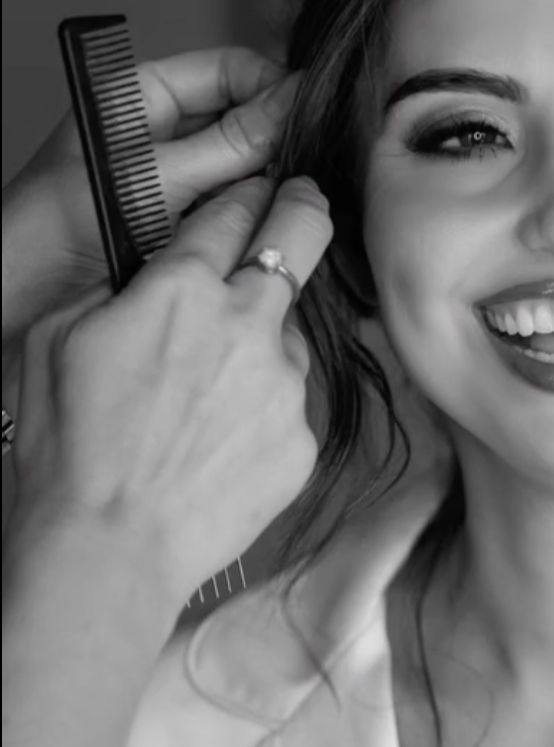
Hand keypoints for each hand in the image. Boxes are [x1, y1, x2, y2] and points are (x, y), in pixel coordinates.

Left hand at [2, 48, 298, 349]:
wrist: (17, 298)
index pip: (232, 71)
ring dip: (269, 181)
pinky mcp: (183, 220)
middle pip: (243, 118)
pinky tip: (275, 225)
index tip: (316, 111)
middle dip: (279, 138)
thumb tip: (294, 103)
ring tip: (298, 197)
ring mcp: (175, 177)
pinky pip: (233, 207)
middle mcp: (163, 131)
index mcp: (144, 96)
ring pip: (244, 166)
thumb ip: (230, 143)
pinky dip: (254, 214)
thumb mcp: (154, 177)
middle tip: (313, 162)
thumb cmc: (56, 226)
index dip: (276, 86)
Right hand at [9, 174, 332, 605]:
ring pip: (292, 332)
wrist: (109, 550)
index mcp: (181, 288)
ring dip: (264, 341)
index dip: (244, 195)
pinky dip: (264, 408)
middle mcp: (247, 323)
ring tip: (211, 394)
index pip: (234, 210)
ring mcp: (284, 382)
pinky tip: (221, 441)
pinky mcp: (301, 436)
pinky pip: (290, 402)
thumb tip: (151, 275)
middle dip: (303, 207)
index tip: (252, 195)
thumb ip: (120, 290)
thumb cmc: (69, 451)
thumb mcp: (58, 340)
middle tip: (302, 202)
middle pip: (301, 234)